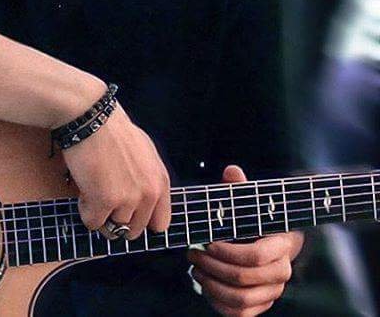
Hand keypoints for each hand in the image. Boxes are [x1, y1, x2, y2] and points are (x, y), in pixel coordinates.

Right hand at [62, 105, 170, 239]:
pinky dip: (85, 209)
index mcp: (160, 181)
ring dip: (100, 212)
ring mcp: (127, 199)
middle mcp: (149, 193)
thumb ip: (147, 177)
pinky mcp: (104, 201)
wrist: (92, 117)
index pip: (160, 223)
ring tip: (93, 187)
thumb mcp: (144, 152)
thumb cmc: (113, 129)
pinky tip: (84, 187)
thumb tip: (139, 198)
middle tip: (105, 198)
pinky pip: (92, 222)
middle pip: (134, 231)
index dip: (141, 219)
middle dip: (118, 218)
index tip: (128, 212)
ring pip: (112, 228)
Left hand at [187, 165, 303, 315]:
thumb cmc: (255, 219)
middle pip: (243, 278)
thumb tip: (232, 171)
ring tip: (196, 269)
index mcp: (281, 245)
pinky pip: (241, 314)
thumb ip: (239, 189)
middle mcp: (281, 272)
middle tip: (193, 254)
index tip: (207, 242)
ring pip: (241, 299)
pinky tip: (205, 286)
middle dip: (212, 266)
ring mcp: (273, 291)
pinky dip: (218, 303)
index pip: (255, 256)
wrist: (270, 240)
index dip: (226, 252)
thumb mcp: (248, 202)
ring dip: (212, 285)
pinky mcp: (262, 303)